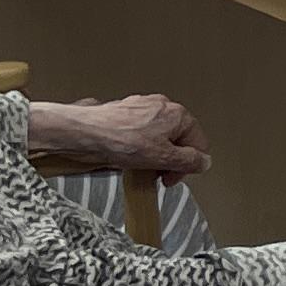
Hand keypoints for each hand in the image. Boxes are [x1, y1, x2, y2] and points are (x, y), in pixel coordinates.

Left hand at [28, 93, 208, 176]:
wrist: (83, 133)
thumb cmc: (117, 140)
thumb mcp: (163, 158)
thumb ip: (189, 161)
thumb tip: (203, 162)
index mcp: (178, 114)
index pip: (198, 144)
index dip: (188, 166)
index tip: (172, 179)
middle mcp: (162, 106)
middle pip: (178, 140)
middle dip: (169, 160)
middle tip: (157, 175)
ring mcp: (142, 107)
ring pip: (158, 137)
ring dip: (153, 155)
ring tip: (138, 166)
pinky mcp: (124, 113)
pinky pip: (140, 134)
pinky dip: (137, 147)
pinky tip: (125, 156)